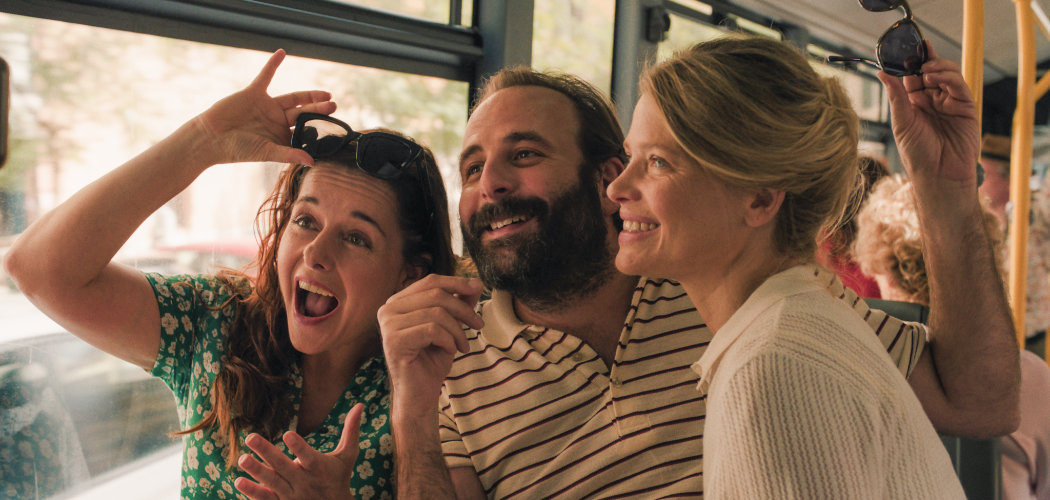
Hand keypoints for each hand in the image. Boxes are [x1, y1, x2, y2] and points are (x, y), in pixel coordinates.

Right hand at [193, 49, 336, 167]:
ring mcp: (267, 106)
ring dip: (308, 95)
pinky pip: (266, 76)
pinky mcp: (254, 93)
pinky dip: (273, 65)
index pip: (304, 130)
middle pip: (303, 113)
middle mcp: (277, 120)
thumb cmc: (238, 149)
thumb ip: (289, 154)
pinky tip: (282, 53)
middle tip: (334, 106)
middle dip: (318, 109)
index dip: (318, 128)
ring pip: (293, 98)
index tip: (335, 127)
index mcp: (281, 136)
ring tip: (326, 94)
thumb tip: (312, 162)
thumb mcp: (266, 152)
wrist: (211, 137)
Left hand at [234, 403, 363, 499]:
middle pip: (283, 467)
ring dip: (256, 471)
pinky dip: (253, 492)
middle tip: (250, 437)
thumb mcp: (347, 456)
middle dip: (267, 453)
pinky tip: (240, 482)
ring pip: (271, 483)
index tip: (288, 434)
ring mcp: (292, 495)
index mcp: (318, 467)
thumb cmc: (339, 478)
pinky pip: (266, 499)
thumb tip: (360, 404)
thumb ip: (351, 430)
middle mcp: (304, 482)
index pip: (308, 456)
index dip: (298, 446)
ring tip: (242, 459)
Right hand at [378, 275, 483, 417]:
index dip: (456, 282)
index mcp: (398, 302)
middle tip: (478, 325)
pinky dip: (449, 340)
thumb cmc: (432, 360)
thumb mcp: (450, 327)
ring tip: (463, 344)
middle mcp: (388, 309)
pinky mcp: (394, 341)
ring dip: (458, 330)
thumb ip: (458, 304)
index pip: (430, 281)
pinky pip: (432, 330)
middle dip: (463, 309)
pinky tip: (451, 350)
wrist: (420, 394)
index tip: (478, 289)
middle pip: (435, 294)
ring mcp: (388, 325)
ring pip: (436, 313)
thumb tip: (475, 284)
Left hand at [878, 42, 979, 190]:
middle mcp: (932, 100)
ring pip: (946, 73)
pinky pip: (958, 85)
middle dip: (923, 59)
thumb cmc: (917, 155)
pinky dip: (947, 76)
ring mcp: (949, 102)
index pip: (911, 76)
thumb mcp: (902, 123)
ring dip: (936, 66)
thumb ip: (896, 97)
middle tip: (916, 52)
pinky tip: (934, 77)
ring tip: (925, 69)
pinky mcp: (966, 107)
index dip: (908, 63)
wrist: (939, 175)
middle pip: (930, 70)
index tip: (902, 49)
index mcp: (914, 104)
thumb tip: (882, 73)